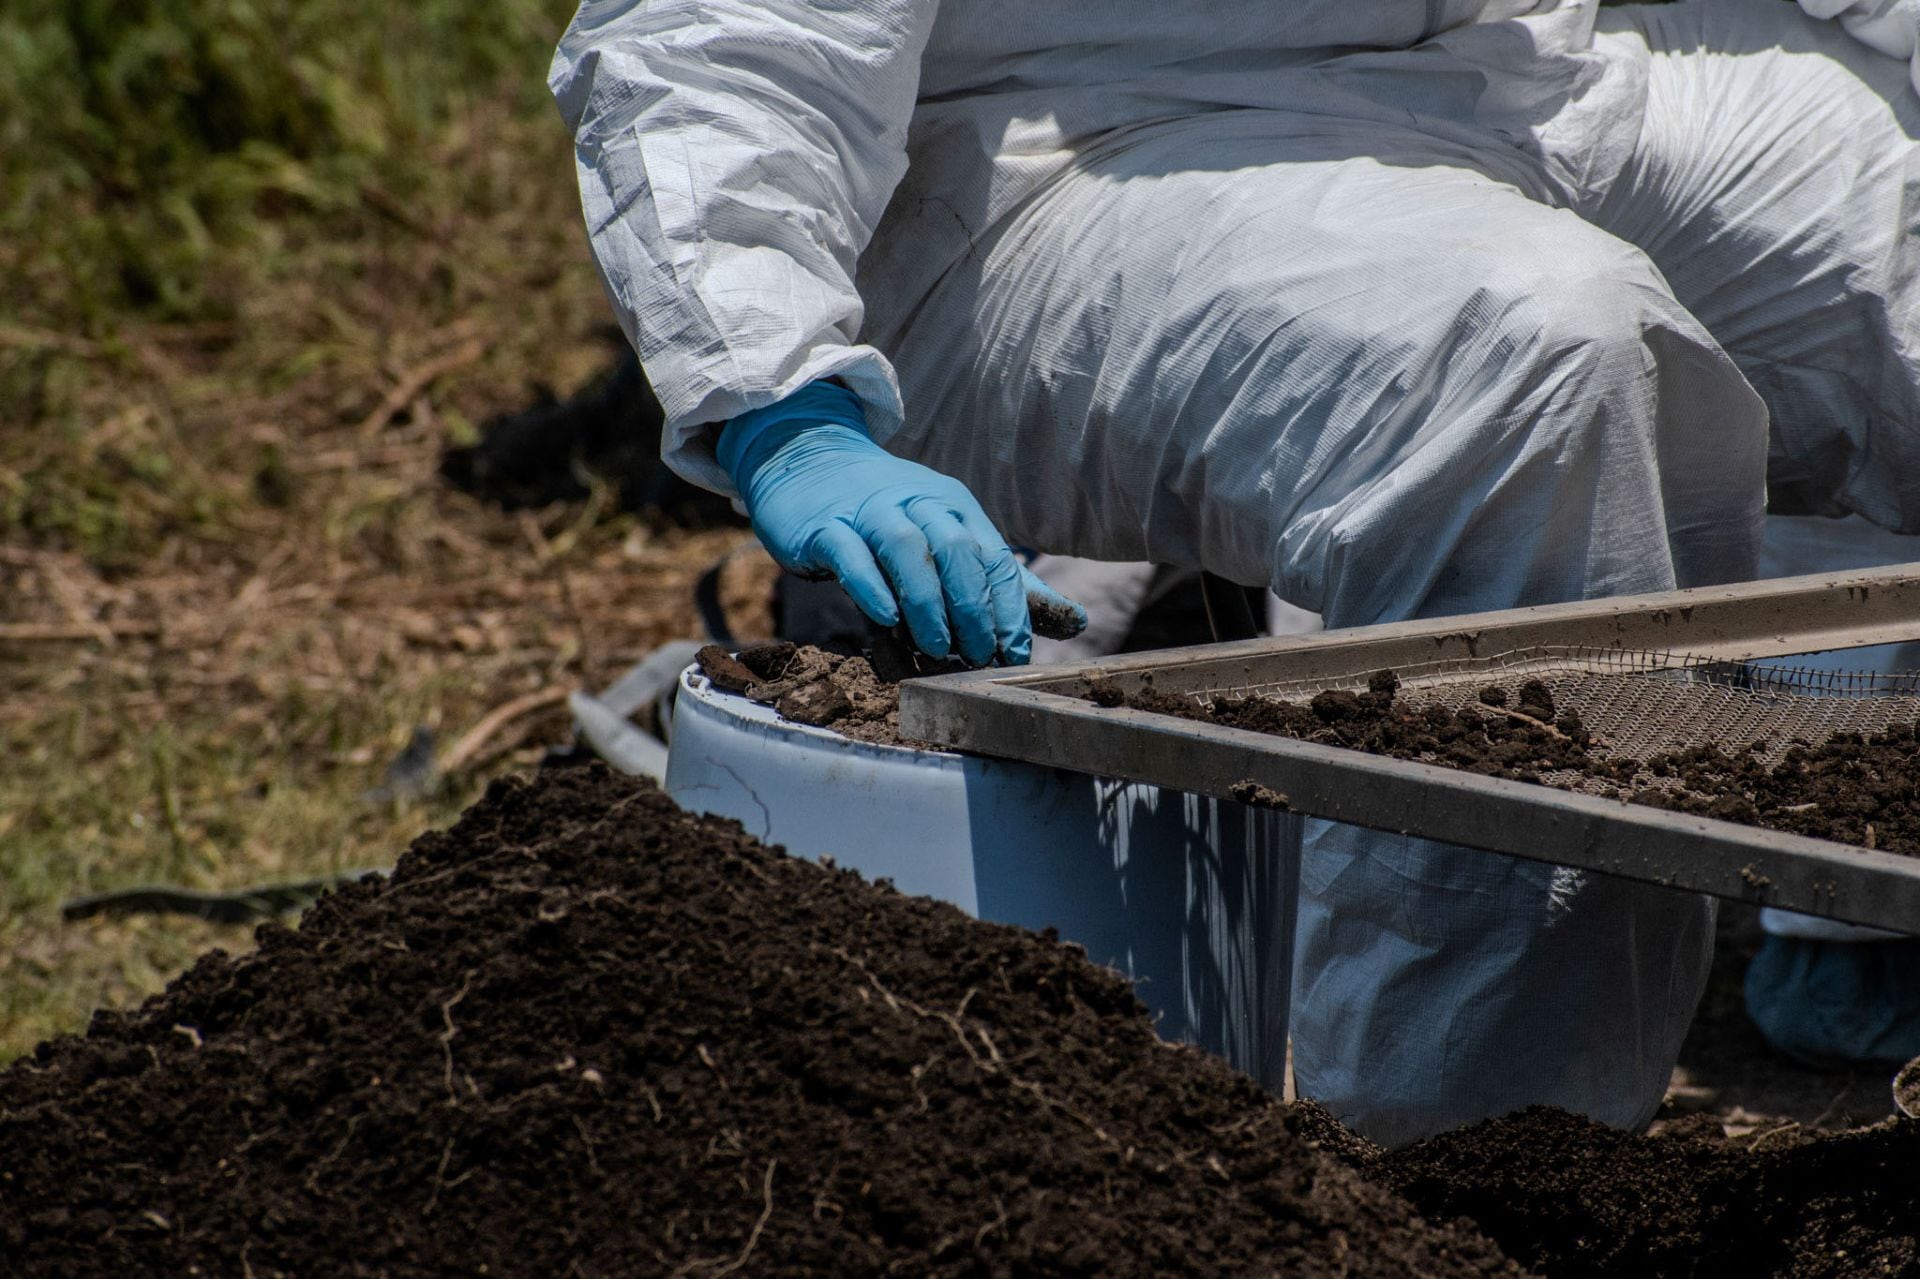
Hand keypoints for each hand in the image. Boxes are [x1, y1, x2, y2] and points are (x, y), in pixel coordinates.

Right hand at [719, 382, 1084, 664]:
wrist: (809, 461)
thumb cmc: (888, 514)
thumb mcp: (948, 536)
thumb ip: (1002, 584)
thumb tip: (1075, 621)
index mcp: (955, 507)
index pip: (993, 557)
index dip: (1008, 608)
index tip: (1014, 653)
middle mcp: (918, 503)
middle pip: (957, 550)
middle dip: (974, 607)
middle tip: (980, 656)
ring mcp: (870, 511)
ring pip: (907, 549)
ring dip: (928, 601)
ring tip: (939, 648)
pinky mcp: (826, 526)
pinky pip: (852, 554)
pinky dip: (872, 585)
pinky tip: (887, 617)